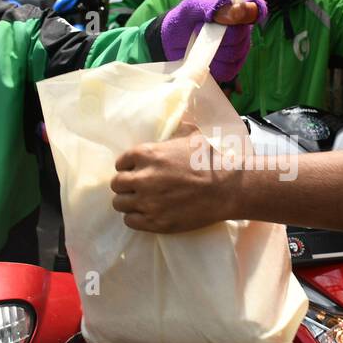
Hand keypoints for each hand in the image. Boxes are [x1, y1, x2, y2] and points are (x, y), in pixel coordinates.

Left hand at [112, 131, 237, 232]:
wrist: (226, 188)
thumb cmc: (210, 160)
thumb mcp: (190, 136)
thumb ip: (174, 131)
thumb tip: (172, 121)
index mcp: (147, 154)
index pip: (121, 162)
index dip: (127, 167)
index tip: (134, 171)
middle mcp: (142, 178)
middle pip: (117, 184)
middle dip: (125, 185)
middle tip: (137, 187)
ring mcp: (147, 202)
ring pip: (120, 204)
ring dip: (128, 202)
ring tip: (140, 201)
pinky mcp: (155, 221)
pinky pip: (130, 221)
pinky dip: (135, 217)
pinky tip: (146, 214)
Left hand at [161, 0, 267, 80]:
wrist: (171, 42)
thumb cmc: (184, 18)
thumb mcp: (193, 6)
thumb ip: (214, 6)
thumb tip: (238, 10)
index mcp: (236, 6)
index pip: (257, 7)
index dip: (252, 12)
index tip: (236, 17)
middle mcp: (242, 28)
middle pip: (242, 35)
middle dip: (219, 35)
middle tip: (201, 29)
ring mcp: (239, 49)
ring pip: (235, 54)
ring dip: (214, 50)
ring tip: (200, 44)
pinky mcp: (231, 67)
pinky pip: (229, 70)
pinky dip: (213, 65)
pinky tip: (204, 58)